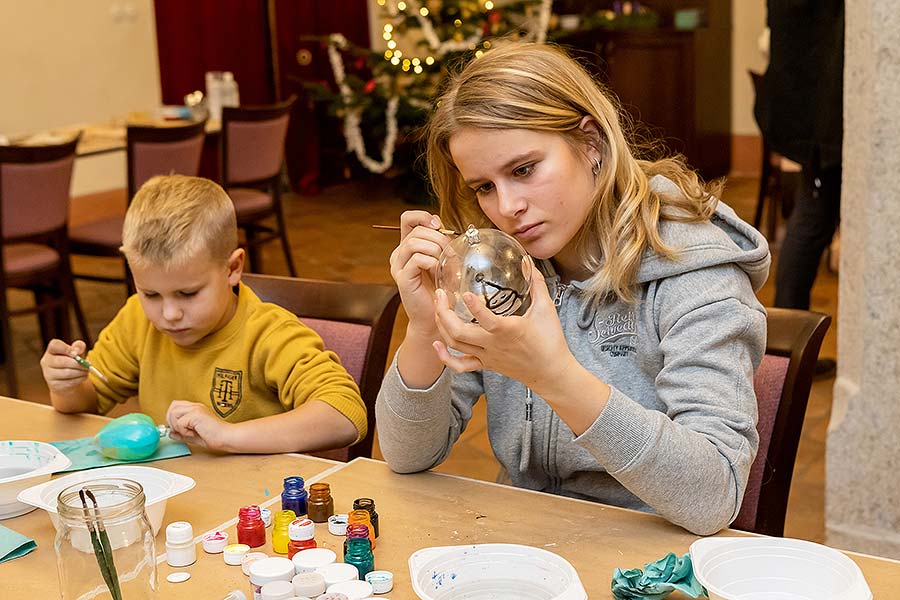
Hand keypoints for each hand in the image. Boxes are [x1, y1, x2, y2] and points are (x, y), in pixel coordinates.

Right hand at [40, 339, 89, 392]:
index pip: (55, 345)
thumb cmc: (72, 360)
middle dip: (78, 364)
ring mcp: (48, 374)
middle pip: (62, 361)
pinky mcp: (54, 384)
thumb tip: (77, 350)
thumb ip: (78, 346)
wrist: (67, 378)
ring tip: (87, 370)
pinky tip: (83, 377)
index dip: (66, 348)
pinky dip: (79, 379)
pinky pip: (69, 382)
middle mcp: (46, 361)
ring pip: (67, 373)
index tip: (76, 353)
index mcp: (52, 350)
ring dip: (81, 372)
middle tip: (88, 365)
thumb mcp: (77, 351)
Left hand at [166, 400, 233, 450]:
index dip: (172, 417)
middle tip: (180, 430)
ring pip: (173, 413)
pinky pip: (180, 422)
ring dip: (177, 426)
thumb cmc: (214, 436)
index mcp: (196, 408)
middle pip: (173, 406)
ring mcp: (196, 409)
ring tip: (188, 432)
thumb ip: (181, 433)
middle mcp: (195, 406)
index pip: (176, 406)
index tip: (177, 429)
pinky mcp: (196, 414)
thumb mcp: (193, 435)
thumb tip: (171, 433)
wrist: (226, 437)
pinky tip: (193, 433)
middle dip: (172, 420)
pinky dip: (183, 431)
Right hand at [389, 210, 451, 339]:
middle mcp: (399, 254)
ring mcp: (398, 266)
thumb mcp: (441, 260)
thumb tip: (442, 225)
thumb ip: (439, 242)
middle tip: (451, 253)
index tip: (439, 226)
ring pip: (414, 243)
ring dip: (436, 249)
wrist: (434, 317)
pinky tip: (438, 272)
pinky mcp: (403, 278)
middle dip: (438, 238)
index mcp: (407, 247)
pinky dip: (432, 262)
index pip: (408, 218)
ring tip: (445, 263)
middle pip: (416, 231)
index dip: (423, 216)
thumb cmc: (440, 289)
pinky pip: (417, 259)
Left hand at [432, 259, 572, 392]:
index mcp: (509, 330)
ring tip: (437, 308)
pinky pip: (460, 365)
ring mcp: (487, 356)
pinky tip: (437, 343)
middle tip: (438, 295)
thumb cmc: (550, 340)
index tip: (464, 293)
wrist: (551, 372)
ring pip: (455, 345)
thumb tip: (528, 262)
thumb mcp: (546, 309)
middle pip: (459, 333)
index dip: (474, 307)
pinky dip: (445, 357)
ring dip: (441, 327)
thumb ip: (537, 284)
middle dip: (443, 314)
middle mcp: (494, 345)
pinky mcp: (486, 364)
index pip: (487, 320)